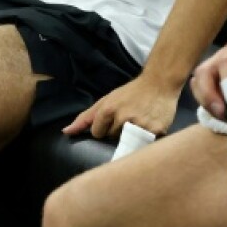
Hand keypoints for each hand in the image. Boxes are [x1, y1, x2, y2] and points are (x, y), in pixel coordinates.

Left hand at [61, 74, 178, 138]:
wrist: (159, 83)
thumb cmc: (131, 93)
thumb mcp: (106, 100)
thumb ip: (85, 118)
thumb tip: (66, 132)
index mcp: (108, 110)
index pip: (97, 133)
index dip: (105, 127)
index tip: (115, 118)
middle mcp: (123, 118)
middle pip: (113, 138)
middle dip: (119, 130)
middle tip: (130, 116)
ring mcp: (140, 125)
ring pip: (128, 142)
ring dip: (132, 135)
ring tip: (139, 121)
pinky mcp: (155, 131)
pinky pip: (145, 143)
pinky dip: (147, 136)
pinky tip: (150, 124)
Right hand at [190, 36, 226, 118]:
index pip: (225, 62)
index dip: (226, 82)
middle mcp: (222, 55)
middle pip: (203, 72)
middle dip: (208, 95)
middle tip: (222, 112)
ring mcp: (216, 67)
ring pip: (199, 83)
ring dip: (206, 101)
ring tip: (224, 116)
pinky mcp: (215, 79)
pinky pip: (203, 91)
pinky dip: (208, 104)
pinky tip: (223, 114)